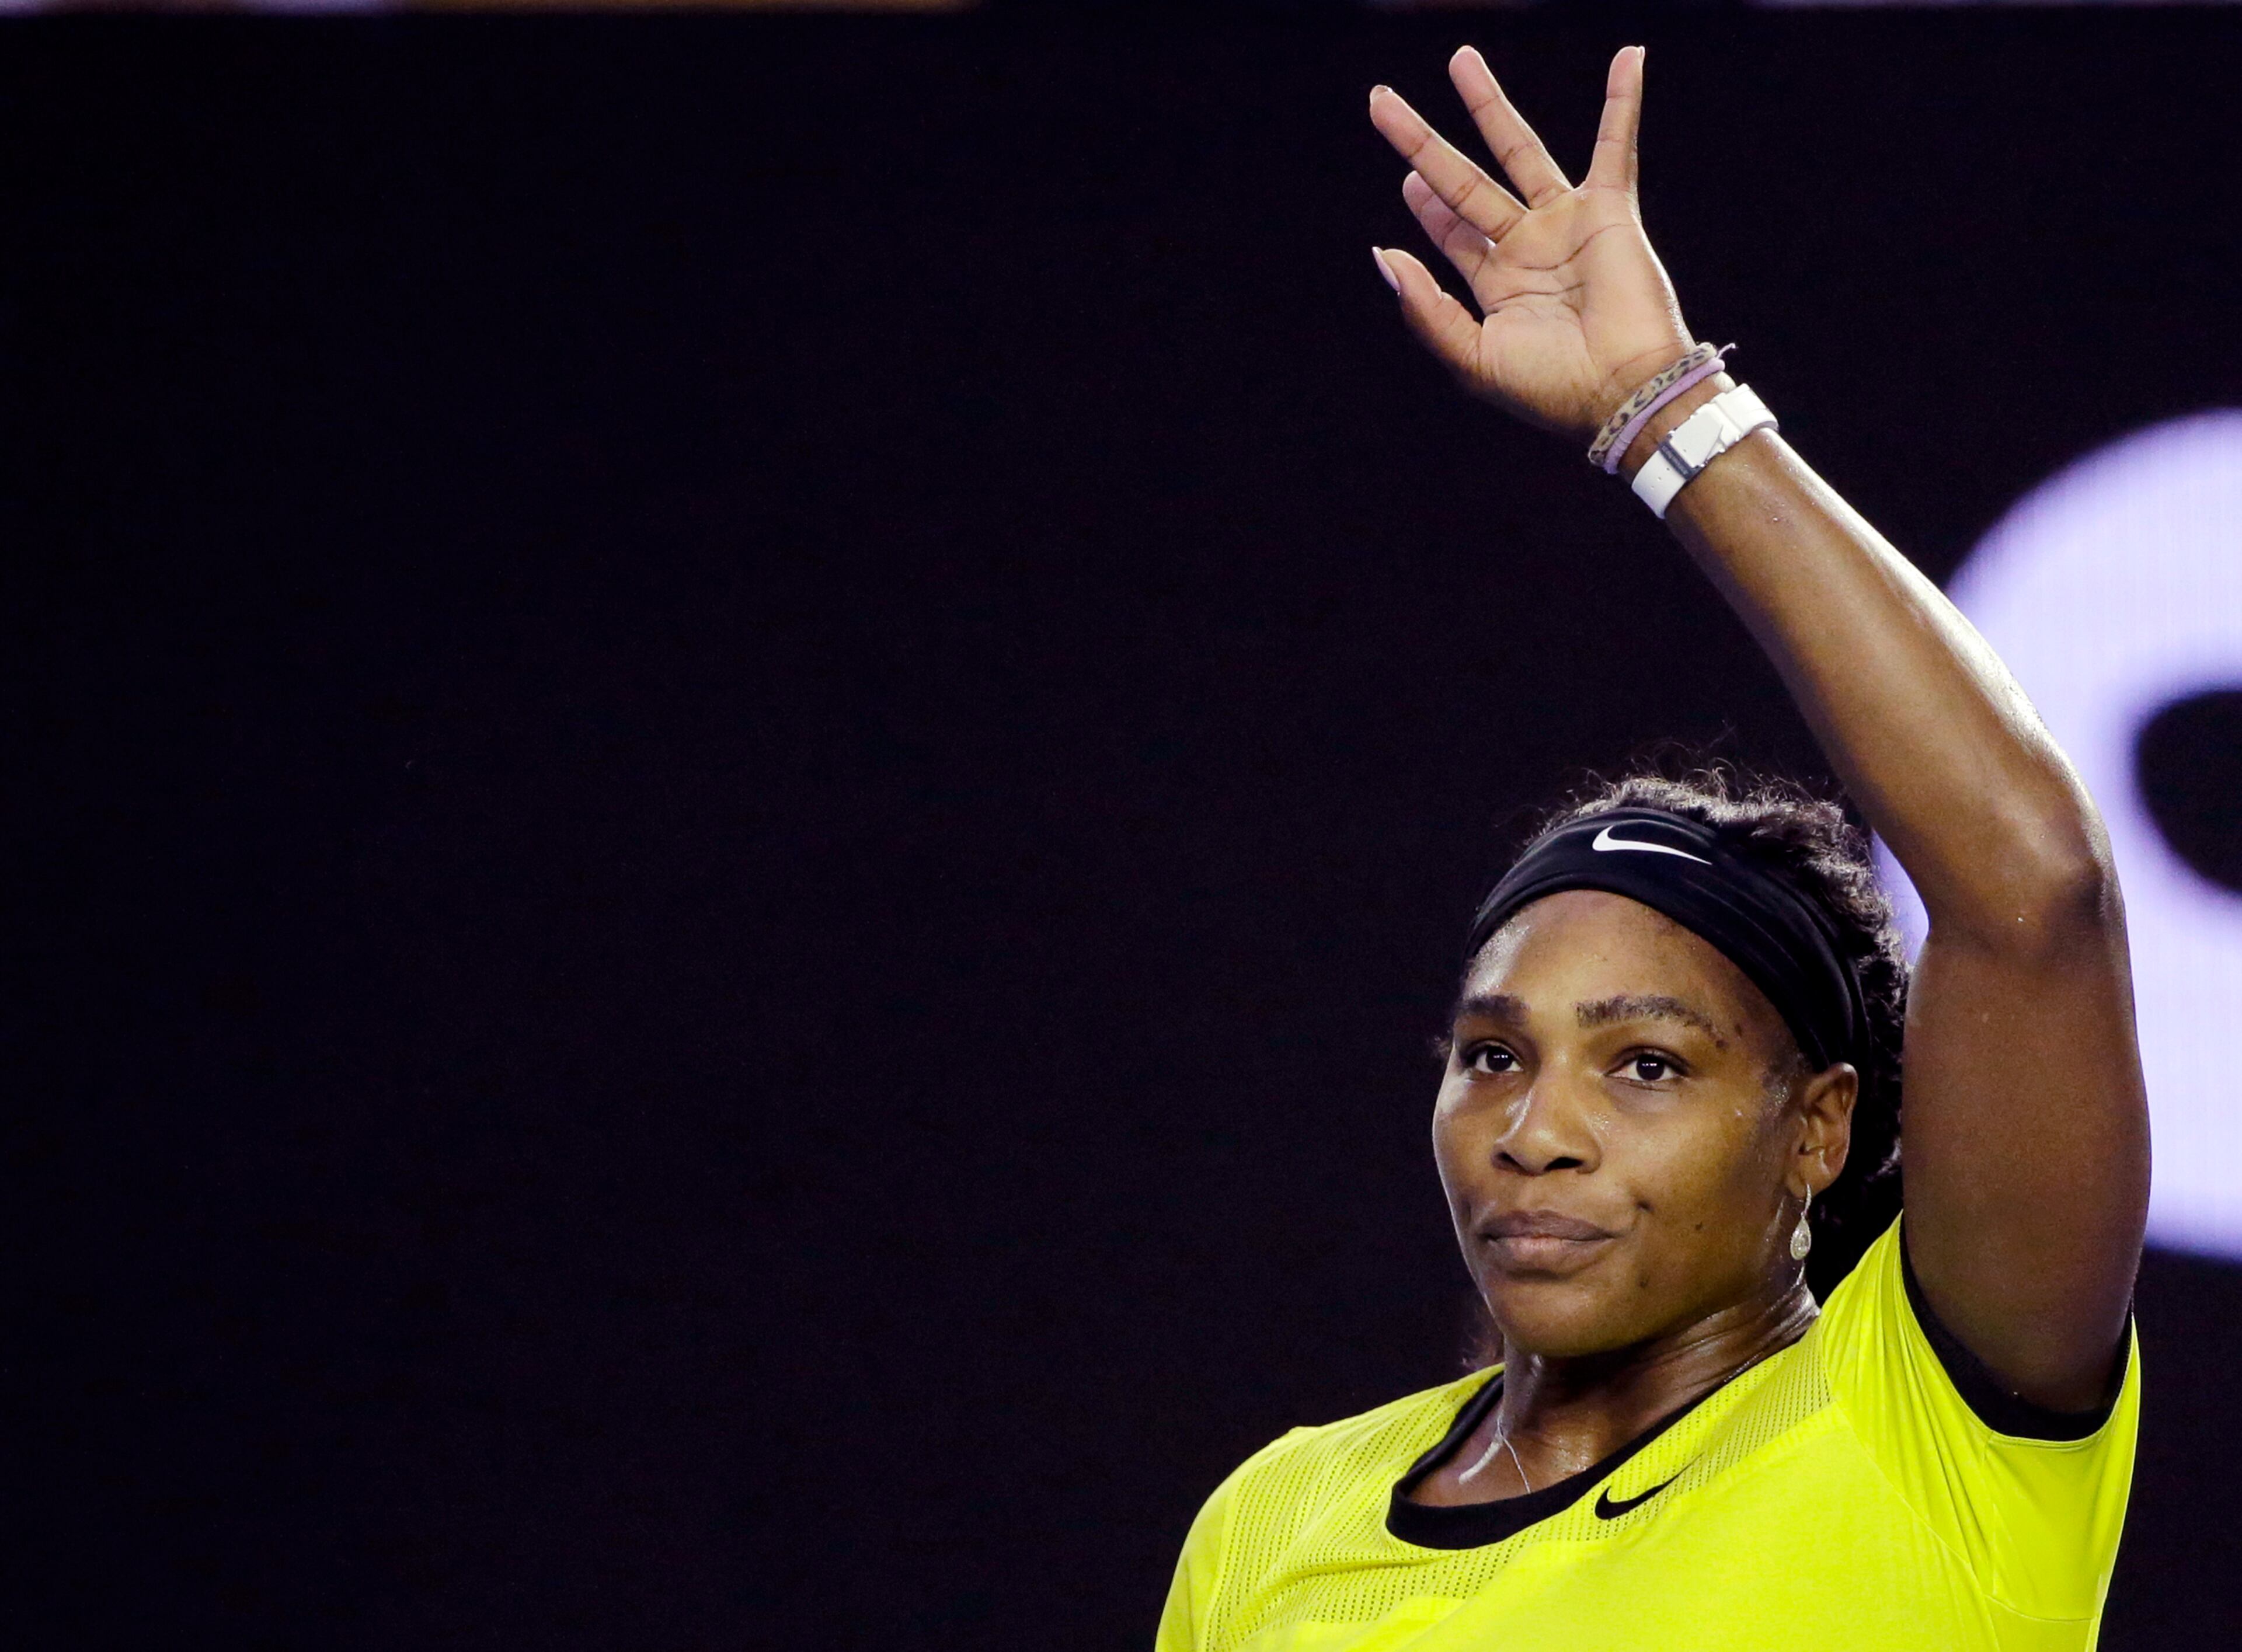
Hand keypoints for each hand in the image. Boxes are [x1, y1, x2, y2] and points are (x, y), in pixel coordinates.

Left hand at [1369, 46, 1695, 438]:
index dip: (1424, 201)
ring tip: (1459, 59)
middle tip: (1382, 101)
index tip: (1405, 176)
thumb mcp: (1472, 356)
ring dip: (1489, 105)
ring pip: (1519, 151)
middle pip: (1465, 181)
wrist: (1622, 393)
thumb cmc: (1551, 389)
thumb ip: (1425, 308)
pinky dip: (1624, 102)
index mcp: (1497, 285)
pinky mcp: (1609, 212)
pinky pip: (1616, 147)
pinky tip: (1628, 57)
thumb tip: (1384, 253)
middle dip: (1424, 142)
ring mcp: (1566, 225)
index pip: (1451, 229)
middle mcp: (1528, 247)